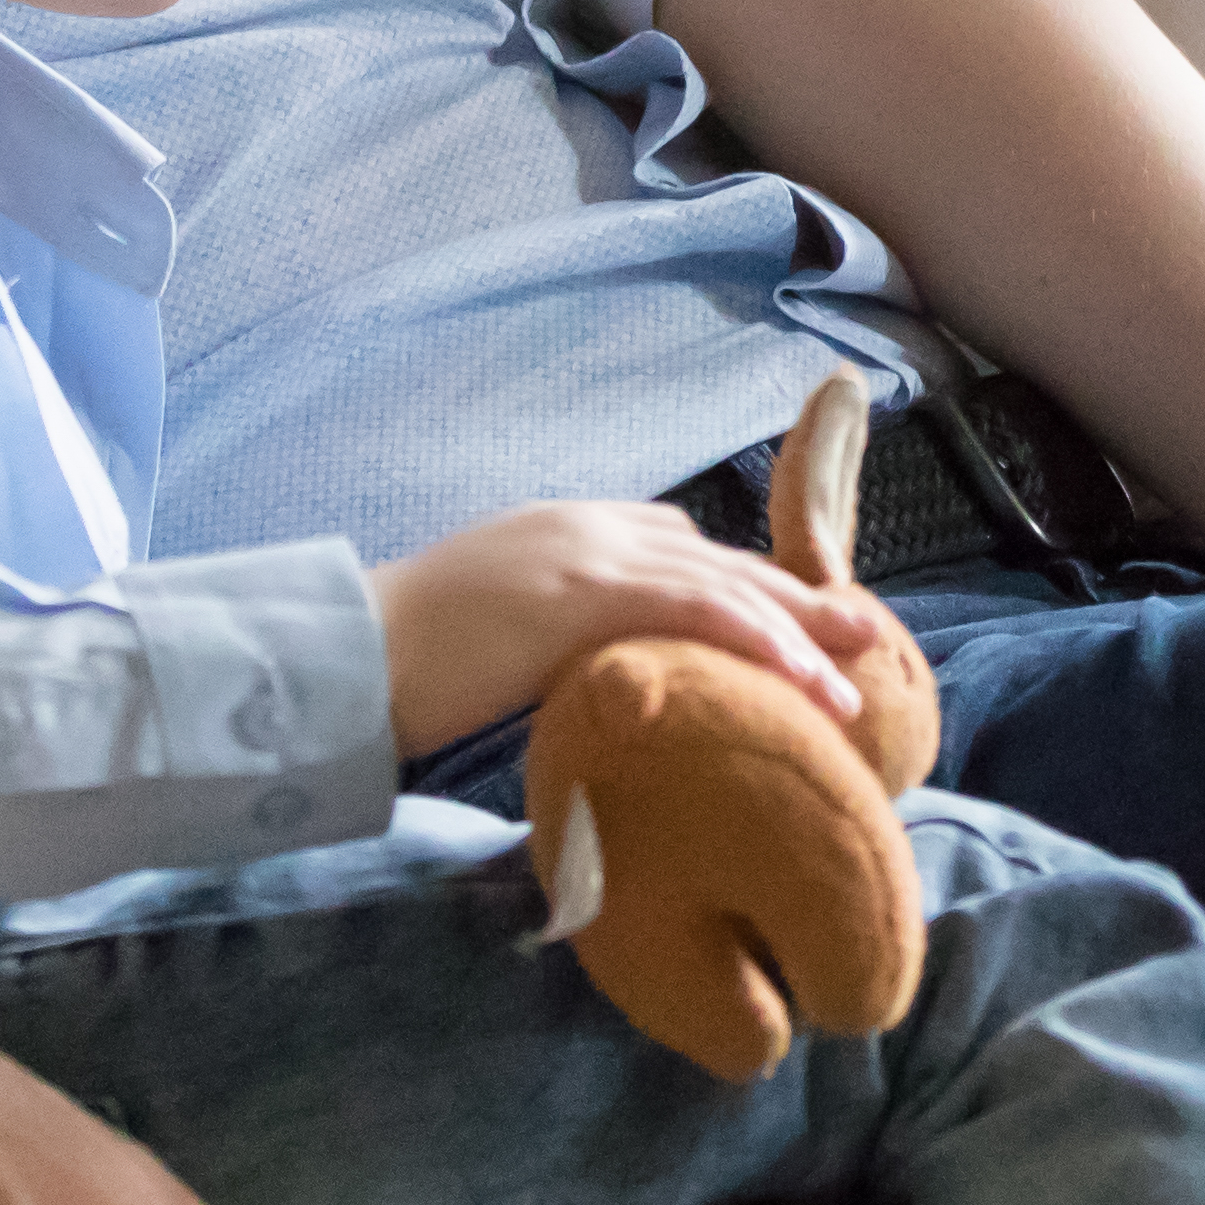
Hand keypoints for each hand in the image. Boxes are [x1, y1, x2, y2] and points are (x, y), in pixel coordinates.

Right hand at [372, 501, 894, 768]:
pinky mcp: (578, 593)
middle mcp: (587, 526)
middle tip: (860, 635)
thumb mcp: (497, 634)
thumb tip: (604, 678)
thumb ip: (556, 636)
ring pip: (719, 584)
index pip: (680, 548)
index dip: (744, 592)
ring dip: (795, 631)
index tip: (794, 631)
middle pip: (717, 560)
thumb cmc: (402, 665)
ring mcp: (584, 552)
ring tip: (853, 674)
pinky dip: (753, 637)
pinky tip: (799, 671)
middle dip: (795, 599)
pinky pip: (689, 609)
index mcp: (567, 531)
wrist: (344, 657)